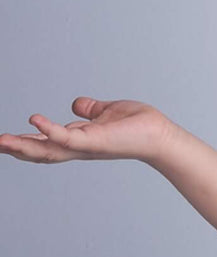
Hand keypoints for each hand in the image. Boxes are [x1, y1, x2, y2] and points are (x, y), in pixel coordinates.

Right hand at [0, 97, 176, 164]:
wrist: (162, 135)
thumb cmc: (140, 126)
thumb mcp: (108, 112)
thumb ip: (90, 110)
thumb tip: (76, 105)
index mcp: (80, 139)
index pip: (47, 142)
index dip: (26, 141)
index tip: (5, 139)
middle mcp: (79, 146)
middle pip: (41, 151)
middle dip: (16, 148)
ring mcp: (86, 145)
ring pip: (48, 150)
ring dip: (24, 146)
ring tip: (1, 141)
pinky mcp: (95, 141)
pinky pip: (68, 137)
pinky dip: (50, 130)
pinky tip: (34, 120)